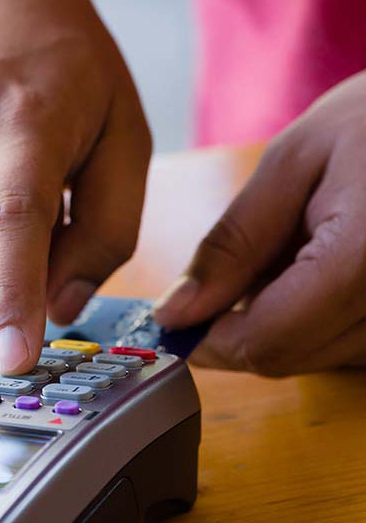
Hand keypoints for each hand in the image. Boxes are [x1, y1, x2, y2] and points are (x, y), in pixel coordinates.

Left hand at [154, 71, 365, 374]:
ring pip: (314, 356)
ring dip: (275, 322)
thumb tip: (176, 311)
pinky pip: (344, 345)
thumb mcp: (288, 166)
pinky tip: (311, 269)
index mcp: (364, 256)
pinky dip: (309, 318)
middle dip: (236, 329)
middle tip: (222, 278)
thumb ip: (231, 244)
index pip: (269, 340)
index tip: (176, 319)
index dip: (209, 339)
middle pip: (288, 356)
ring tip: (282, 255)